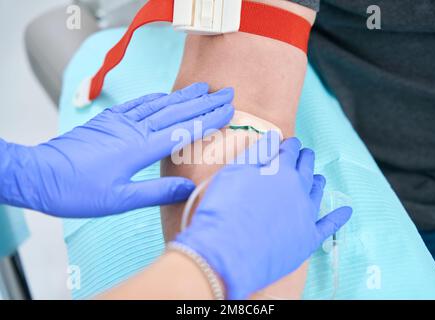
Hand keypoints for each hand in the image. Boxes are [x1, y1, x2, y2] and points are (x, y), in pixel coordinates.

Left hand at [0, 83, 234, 217]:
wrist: (40, 175)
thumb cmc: (78, 191)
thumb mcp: (119, 200)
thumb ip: (156, 191)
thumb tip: (188, 187)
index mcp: (140, 148)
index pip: (184, 131)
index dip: (209, 120)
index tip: (229, 110)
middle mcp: (133, 129)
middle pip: (176, 112)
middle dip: (204, 102)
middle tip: (226, 92)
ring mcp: (120, 121)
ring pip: (159, 104)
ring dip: (183, 96)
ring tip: (203, 88)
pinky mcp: (108, 120)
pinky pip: (138, 104)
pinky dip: (156, 98)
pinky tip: (165, 95)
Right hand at [175, 132, 351, 298]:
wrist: (226, 254)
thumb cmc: (223, 211)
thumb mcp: (233, 173)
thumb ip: (255, 154)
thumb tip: (273, 138)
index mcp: (280, 170)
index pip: (290, 150)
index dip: (290, 145)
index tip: (290, 144)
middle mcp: (298, 189)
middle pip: (306, 168)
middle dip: (305, 159)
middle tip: (305, 154)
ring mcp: (305, 214)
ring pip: (317, 192)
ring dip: (317, 182)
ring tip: (318, 177)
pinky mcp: (307, 239)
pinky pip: (328, 226)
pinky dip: (338, 218)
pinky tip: (346, 211)